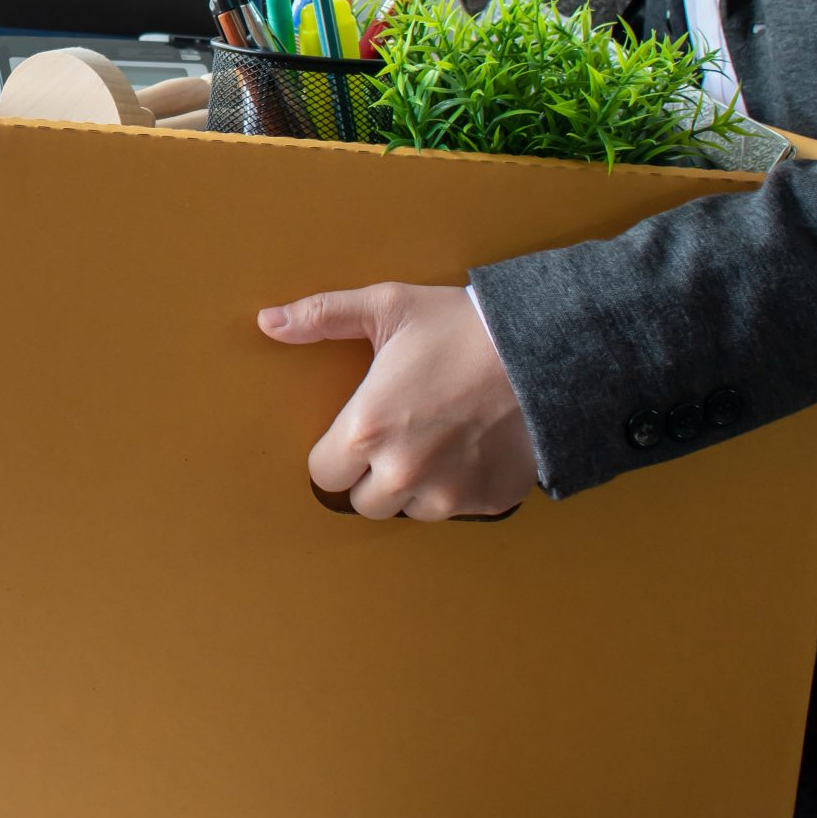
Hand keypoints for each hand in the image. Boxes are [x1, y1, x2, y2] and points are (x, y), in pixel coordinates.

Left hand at [257, 283, 538, 521]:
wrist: (548, 348)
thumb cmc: (461, 326)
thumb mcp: (388, 307)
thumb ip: (322, 316)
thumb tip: (267, 322)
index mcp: (368, 430)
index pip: (324, 474)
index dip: (336, 453)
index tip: (357, 432)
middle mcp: (403, 473)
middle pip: (363, 502)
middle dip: (372, 475)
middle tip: (398, 435)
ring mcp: (448, 493)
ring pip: (410, 510)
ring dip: (414, 487)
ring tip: (436, 439)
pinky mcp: (488, 502)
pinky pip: (458, 510)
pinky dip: (459, 488)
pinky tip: (471, 447)